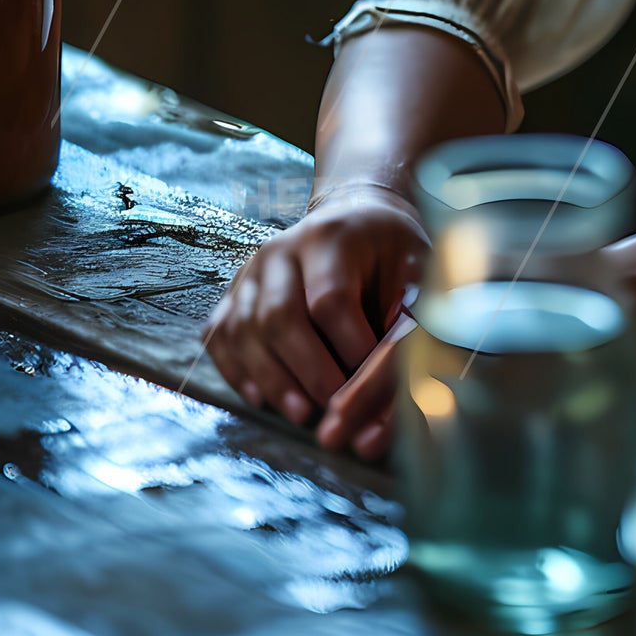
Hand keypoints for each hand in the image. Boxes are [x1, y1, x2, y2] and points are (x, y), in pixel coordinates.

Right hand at [203, 182, 428, 452]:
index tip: (372, 383)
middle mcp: (281, 249)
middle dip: (308, 372)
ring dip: (273, 381)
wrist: (356, 216)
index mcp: (332, 235)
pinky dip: (236, 372)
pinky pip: (220, 338)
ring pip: (244, 331)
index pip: (331, 300)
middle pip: (279, 317)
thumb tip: (381, 420)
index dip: (350, 349)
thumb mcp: (415, 274)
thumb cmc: (392, 252)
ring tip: (302, 414)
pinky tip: (262, 398)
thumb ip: (404, 335)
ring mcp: (250, 272)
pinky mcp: (232, 295)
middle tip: (335, 410)